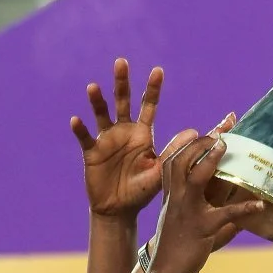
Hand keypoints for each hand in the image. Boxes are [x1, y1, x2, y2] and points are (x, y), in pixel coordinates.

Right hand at [71, 59, 164, 220]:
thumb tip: (196, 132)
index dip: (153, 89)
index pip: (148, 106)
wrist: (119, 210)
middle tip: (121, 62)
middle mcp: (123, 131)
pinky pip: (85, 138)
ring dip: (97, 101)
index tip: (158, 70)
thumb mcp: (162, 171)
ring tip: (93, 87)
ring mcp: (106, 140)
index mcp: (142, 133)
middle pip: (122, 101)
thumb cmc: (142, 191)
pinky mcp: (91, 152)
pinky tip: (76, 121)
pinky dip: (80, 129)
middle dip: (122, 82)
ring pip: (101, 114)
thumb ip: (175, 152)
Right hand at [149, 129, 259, 272]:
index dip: (183, 142)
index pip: (172, 160)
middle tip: (219, 133)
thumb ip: (202, 205)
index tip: (199, 129)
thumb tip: (234, 199)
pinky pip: (224, 215)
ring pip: (196, 179)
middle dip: (198, 143)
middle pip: (180, 160)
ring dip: (211, 161)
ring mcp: (188, 212)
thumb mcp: (182, 220)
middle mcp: (177, 199)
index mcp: (172, 195)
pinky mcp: (202, 229)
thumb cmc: (175, 246)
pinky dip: (243, 208)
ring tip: (226, 146)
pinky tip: (259, 205)